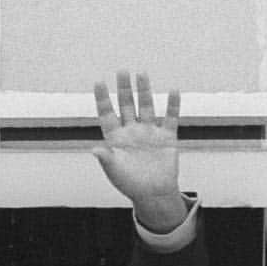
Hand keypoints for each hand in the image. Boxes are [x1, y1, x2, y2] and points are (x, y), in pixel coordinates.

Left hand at [93, 71, 185, 232]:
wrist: (153, 194)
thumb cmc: (129, 184)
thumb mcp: (114, 172)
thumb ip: (106, 159)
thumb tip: (94, 149)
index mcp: (116, 137)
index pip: (107, 113)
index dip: (103, 98)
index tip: (99, 82)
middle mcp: (132, 131)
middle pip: (127, 105)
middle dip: (125, 89)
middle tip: (122, 71)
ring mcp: (149, 133)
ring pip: (147, 107)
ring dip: (145, 91)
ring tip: (142, 73)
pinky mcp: (167, 138)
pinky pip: (171, 118)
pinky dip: (172, 105)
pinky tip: (173, 91)